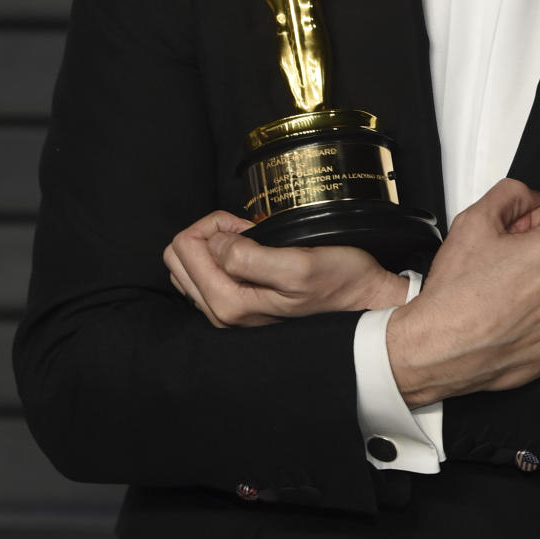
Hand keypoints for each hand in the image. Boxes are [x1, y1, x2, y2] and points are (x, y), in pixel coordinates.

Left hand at [163, 210, 408, 327]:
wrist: (361, 303)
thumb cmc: (337, 281)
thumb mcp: (298, 264)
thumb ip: (248, 256)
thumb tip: (216, 243)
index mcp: (229, 304)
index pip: (187, 246)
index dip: (219, 224)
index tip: (251, 228)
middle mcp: (220, 314)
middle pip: (178, 255)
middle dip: (210, 232)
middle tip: (247, 232)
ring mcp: (226, 312)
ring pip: (186, 265)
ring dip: (214, 243)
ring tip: (250, 242)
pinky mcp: (235, 307)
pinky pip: (203, 274)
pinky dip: (220, 255)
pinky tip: (250, 253)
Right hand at [386, 178, 539, 406]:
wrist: (440, 347)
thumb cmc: (456, 293)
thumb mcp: (474, 219)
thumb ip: (511, 194)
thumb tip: (529, 198)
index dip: (531, 219)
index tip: (514, 234)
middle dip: (537, 250)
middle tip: (502, 265)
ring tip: (504, 293)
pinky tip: (512, 316)